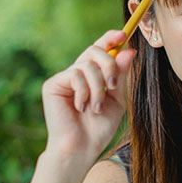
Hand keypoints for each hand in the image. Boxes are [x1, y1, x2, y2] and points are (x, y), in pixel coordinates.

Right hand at [41, 30, 135, 159]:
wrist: (81, 148)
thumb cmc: (98, 129)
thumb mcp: (117, 100)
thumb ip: (120, 76)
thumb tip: (128, 50)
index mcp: (93, 77)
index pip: (101, 50)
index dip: (110, 39)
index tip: (123, 34)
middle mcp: (78, 74)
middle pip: (94, 50)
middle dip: (109, 64)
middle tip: (113, 86)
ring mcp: (64, 78)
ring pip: (87, 64)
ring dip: (97, 87)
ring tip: (96, 107)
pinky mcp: (53, 84)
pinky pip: (75, 74)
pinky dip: (84, 91)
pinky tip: (81, 107)